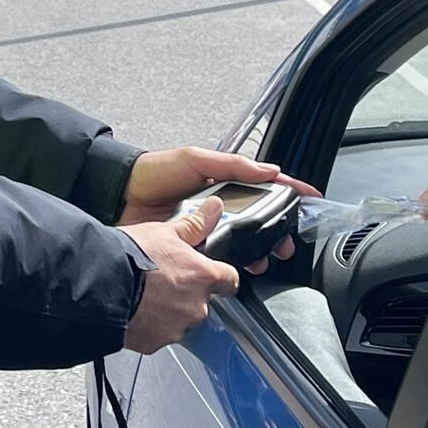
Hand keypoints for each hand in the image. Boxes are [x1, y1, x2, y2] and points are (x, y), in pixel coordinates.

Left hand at [119, 146, 321, 266]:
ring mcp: (205, 230)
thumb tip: (269, 170)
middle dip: (277, 233)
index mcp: (222, 185)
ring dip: (256, 252)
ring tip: (263, 259)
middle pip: (258, 223)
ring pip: (241, 244)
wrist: (117, 195)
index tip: (311, 200)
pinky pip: (216, 259)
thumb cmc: (153, 171)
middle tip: (285, 244)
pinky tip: (237, 269)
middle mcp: (217, 209)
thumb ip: (231, 164)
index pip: (263, 188)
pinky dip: (229, 265)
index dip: (288, 194)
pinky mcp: (189, 249)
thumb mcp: (194, 158)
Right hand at [120, 198, 240, 353]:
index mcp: (203, 276)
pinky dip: (150, 326)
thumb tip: (215, 207)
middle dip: (186, 293)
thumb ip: (194, 225)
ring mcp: (176, 328)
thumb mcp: (164, 232)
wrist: (99, 284)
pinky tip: (135, 310)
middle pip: (202, 302)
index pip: (230, 280)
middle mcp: (196, 306)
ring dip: (168, 311)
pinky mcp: (155, 343)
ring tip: (144, 295)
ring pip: (180, 320)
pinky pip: (158, 335)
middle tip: (162, 280)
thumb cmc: (130, 256)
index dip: (221, 277)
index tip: (211, 274)